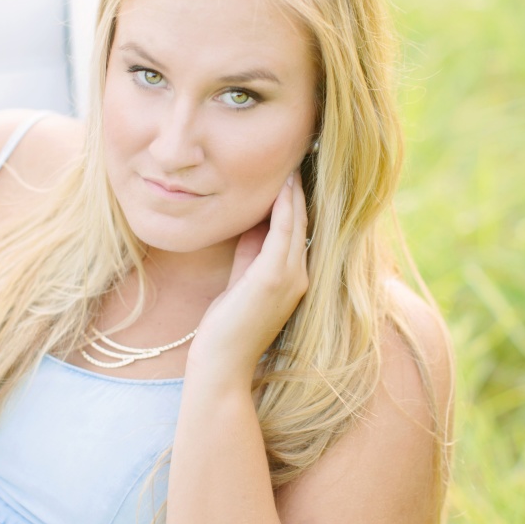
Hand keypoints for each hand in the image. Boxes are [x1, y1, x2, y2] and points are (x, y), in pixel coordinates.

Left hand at [186, 170, 309, 386]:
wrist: (221, 363)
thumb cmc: (226, 326)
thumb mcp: (241, 280)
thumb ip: (249, 253)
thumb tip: (254, 222)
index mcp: (293, 279)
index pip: (298, 232)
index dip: (295, 203)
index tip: (290, 175)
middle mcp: (300, 277)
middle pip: (304, 224)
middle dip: (300, 192)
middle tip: (297, 160)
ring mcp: (291, 279)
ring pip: (297, 225)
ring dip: (295, 193)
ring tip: (292, 165)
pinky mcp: (274, 278)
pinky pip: (284, 233)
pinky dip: (286, 208)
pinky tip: (283, 186)